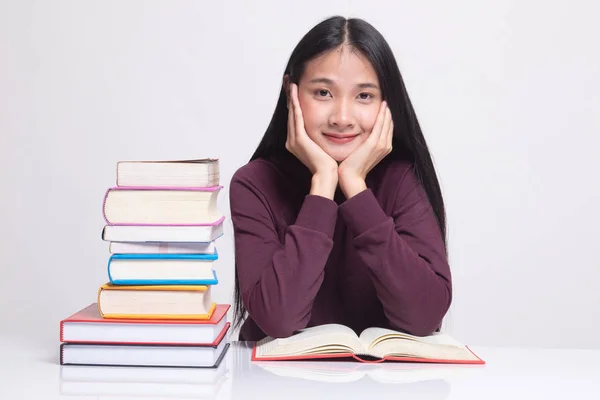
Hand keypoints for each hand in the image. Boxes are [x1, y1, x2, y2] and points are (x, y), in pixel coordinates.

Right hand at [286, 83, 337, 198]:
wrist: (327, 176)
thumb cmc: (329, 164)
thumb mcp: (323, 146)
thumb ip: (320, 137)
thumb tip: (329, 128)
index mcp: (296, 142)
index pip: (295, 119)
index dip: (294, 104)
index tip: (294, 90)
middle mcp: (291, 140)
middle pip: (290, 114)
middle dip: (290, 97)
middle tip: (288, 81)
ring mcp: (294, 140)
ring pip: (292, 114)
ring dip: (291, 98)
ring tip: (290, 83)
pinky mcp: (299, 140)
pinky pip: (296, 118)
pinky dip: (296, 105)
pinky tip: (295, 94)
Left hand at [338, 101, 393, 197]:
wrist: (350, 178)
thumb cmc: (352, 166)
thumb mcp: (361, 152)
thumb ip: (364, 143)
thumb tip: (361, 135)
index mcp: (384, 148)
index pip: (388, 128)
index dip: (387, 117)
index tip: (384, 107)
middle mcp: (386, 146)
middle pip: (390, 124)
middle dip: (388, 112)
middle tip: (386, 100)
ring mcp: (381, 145)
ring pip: (387, 123)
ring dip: (387, 111)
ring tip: (386, 100)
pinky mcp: (374, 144)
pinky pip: (380, 125)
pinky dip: (382, 115)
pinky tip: (383, 106)